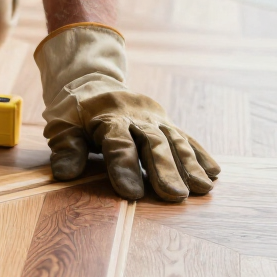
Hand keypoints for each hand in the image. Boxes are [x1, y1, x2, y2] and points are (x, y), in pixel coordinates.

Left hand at [34, 23, 219, 200]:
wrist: (92, 81)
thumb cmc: (74, 111)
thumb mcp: (62, 126)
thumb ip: (66, 149)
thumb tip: (64, 174)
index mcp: (106, 119)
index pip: (117, 144)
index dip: (124, 168)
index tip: (131, 194)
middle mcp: (135, 117)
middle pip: (152, 143)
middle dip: (165, 169)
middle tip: (175, 196)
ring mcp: (154, 118)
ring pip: (174, 140)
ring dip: (189, 165)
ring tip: (202, 189)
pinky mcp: (166, 121)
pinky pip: (185, 137)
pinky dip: (200, 155)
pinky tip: (214, 173)